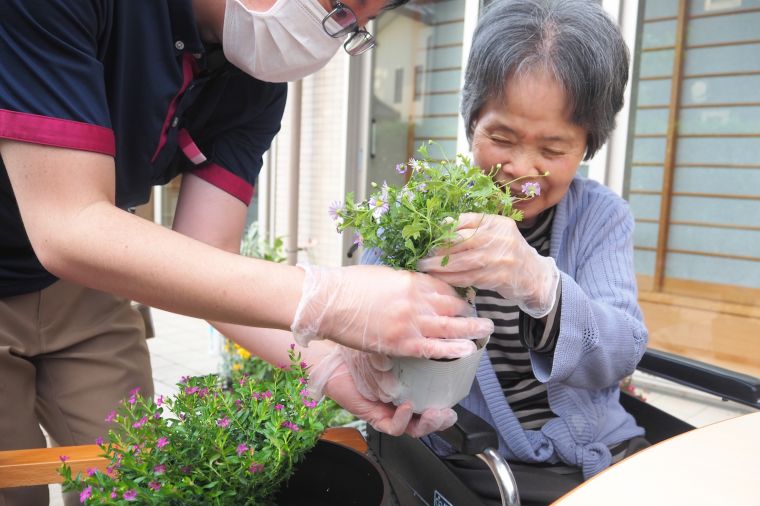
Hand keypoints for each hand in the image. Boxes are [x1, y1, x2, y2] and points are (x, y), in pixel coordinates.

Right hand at [291, 264, 493, 358]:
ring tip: (485, 332)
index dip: (457, 295)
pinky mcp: (399, 343)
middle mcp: (415, 300)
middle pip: (452, 306)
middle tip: (483, 318)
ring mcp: (409, 322)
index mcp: (411, 280)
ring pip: (449, 327)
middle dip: (470, 312)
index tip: (464, 301)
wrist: (327, 302)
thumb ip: (404, 282)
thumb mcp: (382, 275)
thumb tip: (417, 287)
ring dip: (471, 330)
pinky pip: (431, 348)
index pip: (444, 287)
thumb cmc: (348, 285)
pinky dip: (450, 350)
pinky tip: (465, 351)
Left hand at [307, 347, 456, 436]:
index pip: (434, 400)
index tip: (456, 394)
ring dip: (427, 424)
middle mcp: (401, 403)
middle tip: (448, 413)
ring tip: (434, 413)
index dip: (447, 402)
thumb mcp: (392, 348)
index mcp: (409, 388)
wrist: (332, 360)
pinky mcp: (375, 417)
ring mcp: (389, 412)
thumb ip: (411, 348)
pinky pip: (393, 428)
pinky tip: (406, 408)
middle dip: (442, 420)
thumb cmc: (361, 352)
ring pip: (414, 428)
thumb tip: (435, 340)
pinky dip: (402, 420)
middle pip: (428, 419)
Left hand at [417, 213, 559, 317]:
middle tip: (422, 255)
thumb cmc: (508, 253)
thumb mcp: (496, 234)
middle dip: (438, 248)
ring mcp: (500, 258)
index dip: (446, 227)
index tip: (429, 235)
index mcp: (498, 223)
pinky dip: (451, 278)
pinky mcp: (498, 277)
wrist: (534, 276)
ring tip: (425, 267)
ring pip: (463, 261)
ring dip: (440, 266)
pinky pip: (468, 277)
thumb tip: (443, 225)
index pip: (467, 220)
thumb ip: (474, 228)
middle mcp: (500, 237)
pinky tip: (439, 279)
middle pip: (462, 240)